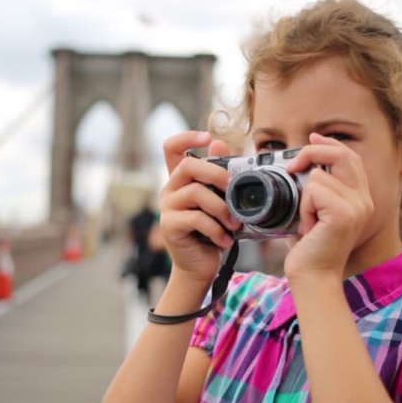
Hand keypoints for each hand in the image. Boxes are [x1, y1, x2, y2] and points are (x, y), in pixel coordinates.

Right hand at [159, 131, 241, 285]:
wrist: (200, 266)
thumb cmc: (212, 232)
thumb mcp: (220, 202)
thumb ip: (219, 175)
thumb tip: (219, 144)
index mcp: (181, 180)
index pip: (171, 148)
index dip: (186, 137)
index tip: (207, 136)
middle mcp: (170, 190)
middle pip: (188, 166)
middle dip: (216, 174)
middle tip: (234, 189)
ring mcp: (167, 208)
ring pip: (196, 193)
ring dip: (221, 208)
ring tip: (234, 224)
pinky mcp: (169, 226)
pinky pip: (196, 218)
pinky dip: (216, 229)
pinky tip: (225, 240)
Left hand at [283, 133, 373, 284]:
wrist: (312, 276)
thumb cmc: (309, 247)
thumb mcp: (314, 213)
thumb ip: (315, 190)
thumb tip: (299, 165)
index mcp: (360, 198)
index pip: (350, 157)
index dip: (330, 144)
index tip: (311, 138)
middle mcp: (364, 200)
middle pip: (342, 154)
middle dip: (312, 152)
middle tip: (293, 166)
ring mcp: (357, 206)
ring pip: (319, 175)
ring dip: (303, 198)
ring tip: (307, 221)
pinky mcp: (344, 214)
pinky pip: (313, 191)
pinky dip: (303, 208)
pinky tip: (308, 227)